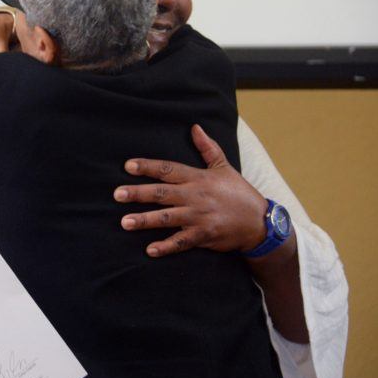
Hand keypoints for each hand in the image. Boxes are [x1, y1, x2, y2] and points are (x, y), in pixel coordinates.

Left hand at [114, 124, 267, 257]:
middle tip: (117, 194)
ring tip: (125, 222)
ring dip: (146, 220)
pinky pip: (182, 242)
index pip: (169, 169)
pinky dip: (166, 247)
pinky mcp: (204, 235)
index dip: (148, 166)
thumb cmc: (239, 192)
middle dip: (138, 194)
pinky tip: (150, 250)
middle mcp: (196, 196)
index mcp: (198, 178)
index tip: (128, 165)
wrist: (260, 222)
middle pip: (162, 193)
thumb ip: (207, 148)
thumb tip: (195, 127)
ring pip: (168, 218)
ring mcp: (200, 216)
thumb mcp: (224, 167)